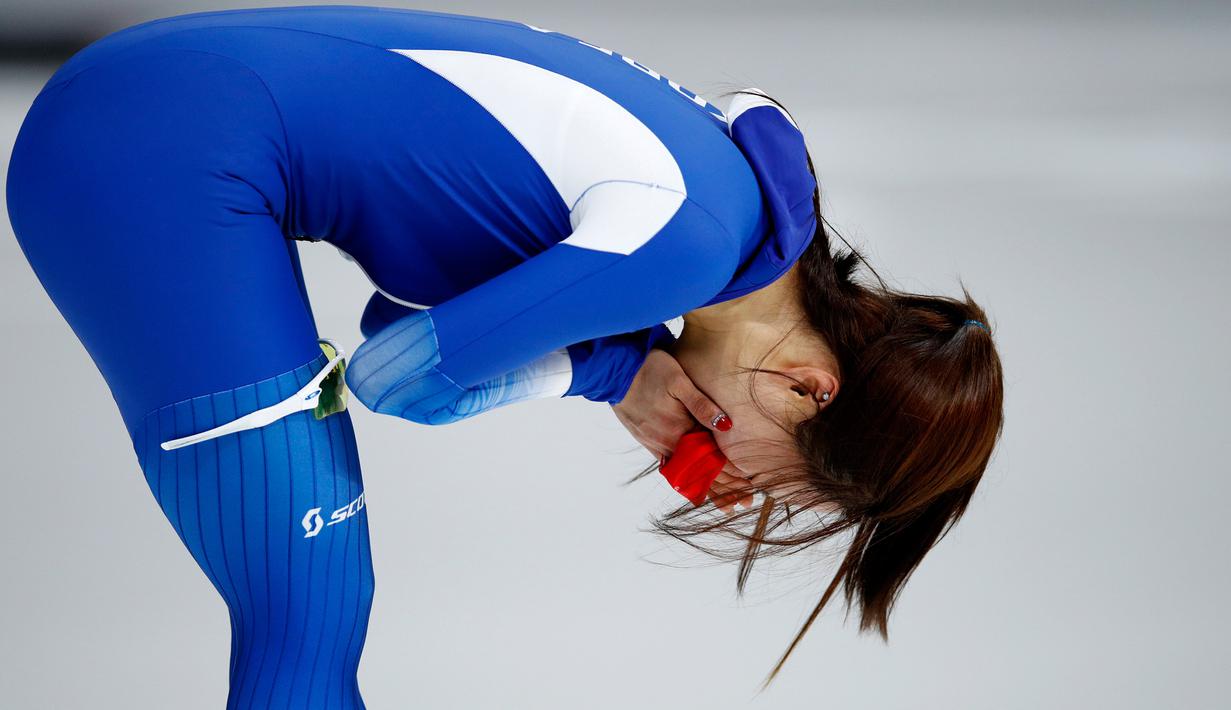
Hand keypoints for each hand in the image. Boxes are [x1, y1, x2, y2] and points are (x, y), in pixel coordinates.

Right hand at [611, 349, 753, 512]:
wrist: (614, 371)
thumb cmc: (650, 370)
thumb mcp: (679, 381)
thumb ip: (702, 405)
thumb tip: (727, 426)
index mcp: (680, 429)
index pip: (711, 459)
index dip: (732, 475)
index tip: (749, 489)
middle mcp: (668, 442)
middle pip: (700, 471)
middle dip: (724, 488)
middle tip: (743, 503)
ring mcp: (656, 443)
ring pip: (685, 472)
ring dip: (705, 486)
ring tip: (723, 502)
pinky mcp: (647, 440)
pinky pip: (669, 465)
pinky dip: (683, 477)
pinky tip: (691, 485)